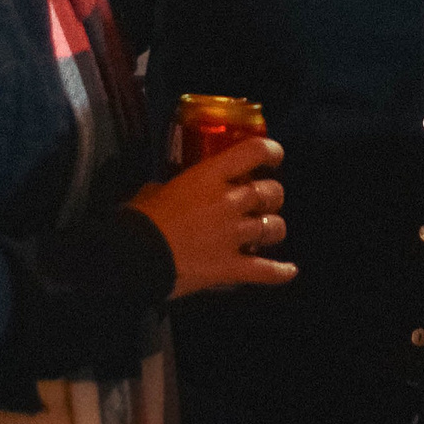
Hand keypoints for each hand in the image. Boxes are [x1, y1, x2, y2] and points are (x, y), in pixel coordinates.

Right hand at [124, 138, 296, 299]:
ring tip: (266, 232)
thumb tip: (170, 190)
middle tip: (263, 202)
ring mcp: (233, 235)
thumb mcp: (154, 190)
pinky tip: (290, 271)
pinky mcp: (231, 267)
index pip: (254, 151)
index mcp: (209, 176)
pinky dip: (280, 272)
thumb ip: (172, 187)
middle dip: (272, 196)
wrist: (132, 257)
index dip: (271, 152)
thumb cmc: (138, 219)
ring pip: (275, 228)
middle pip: (271, 192)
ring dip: (274, 229)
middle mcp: (229, 202)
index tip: (274, 158)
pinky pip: (265, 270)